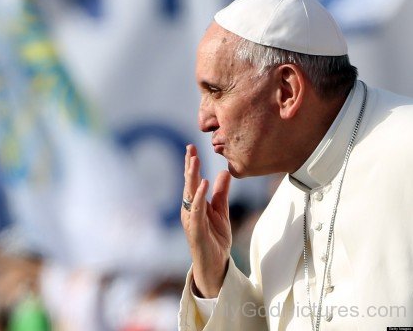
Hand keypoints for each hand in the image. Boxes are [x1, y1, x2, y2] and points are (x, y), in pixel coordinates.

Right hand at [181, 144, 231, 297]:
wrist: (215, 265)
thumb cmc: (215, 239)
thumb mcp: (221, 212)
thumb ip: (221, 193)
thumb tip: (223, 172)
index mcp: (194, 205)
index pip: (192, 181)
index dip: (191, 165)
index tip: (191, 147)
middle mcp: (189, 210)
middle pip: (188, 184)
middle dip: (189, 166)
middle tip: (190, 148)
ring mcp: (191, 220)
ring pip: (190, 194)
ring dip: (191, 177)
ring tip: (194, 161)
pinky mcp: (196, 230)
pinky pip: (197, 210)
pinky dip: (199, 196)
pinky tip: (202, 184)